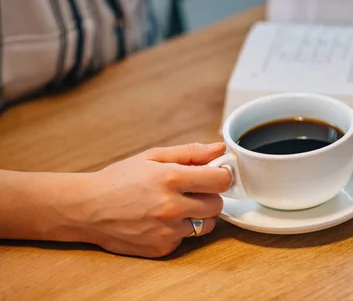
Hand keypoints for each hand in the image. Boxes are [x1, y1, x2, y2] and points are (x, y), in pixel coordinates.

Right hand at [70, 143, 230, 257]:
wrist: (87, 209)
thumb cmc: (119, 179)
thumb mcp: (153, 157)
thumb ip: (191, 152)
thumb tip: (220, 149)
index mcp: (171, 178)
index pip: (221, 180)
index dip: (221, 175)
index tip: (215, 174)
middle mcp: (171, 207)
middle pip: (217, 204)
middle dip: (209, 195)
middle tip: (191, 190)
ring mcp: (167, 230)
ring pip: (207, 224)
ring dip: (198, 214)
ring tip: (175, 205)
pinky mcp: (163, 247)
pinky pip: (187, 238)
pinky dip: (180, 229)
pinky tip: (161, 220)